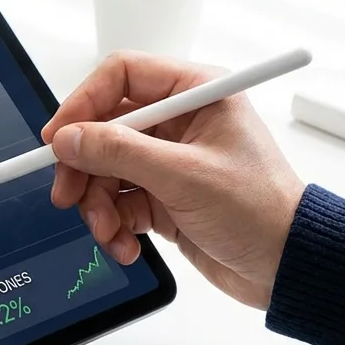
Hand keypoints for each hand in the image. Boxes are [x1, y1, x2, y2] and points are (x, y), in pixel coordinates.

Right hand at [42, 51, 304, 308]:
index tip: (57, 140)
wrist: (287, 266)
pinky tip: (126, 246)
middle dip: (83, 167)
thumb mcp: (183, 176)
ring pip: (105, 170)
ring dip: (97, 205)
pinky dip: (114, 226)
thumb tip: (68, 139)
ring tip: (109, 233)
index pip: (121, 77)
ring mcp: (169, 161)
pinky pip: (118, 203)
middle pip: (103, 128)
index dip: (82, 104)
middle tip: (68, 195)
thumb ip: (118, 152)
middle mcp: (180, 122)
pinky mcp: (164, 196)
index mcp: (195, 94)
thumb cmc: (260, 211)